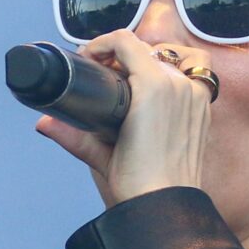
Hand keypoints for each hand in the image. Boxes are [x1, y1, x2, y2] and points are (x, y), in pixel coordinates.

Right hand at [34, 33, 213, 206]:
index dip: (102, 44)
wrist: (166, 207)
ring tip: (137, 74)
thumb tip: (44, 123)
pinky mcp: (204, 109)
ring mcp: (195, 95)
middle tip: (105, 73)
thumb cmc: (138, 184)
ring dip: (154, 57)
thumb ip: (71, 134)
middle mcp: (178, 84)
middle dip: (122, 55)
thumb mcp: (99, 155)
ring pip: (175, 55)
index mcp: (153, 87)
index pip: (125, 41)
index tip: (89, 58)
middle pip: (147, 48)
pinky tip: (164, 86)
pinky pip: (198, 72)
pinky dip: (182, 69)